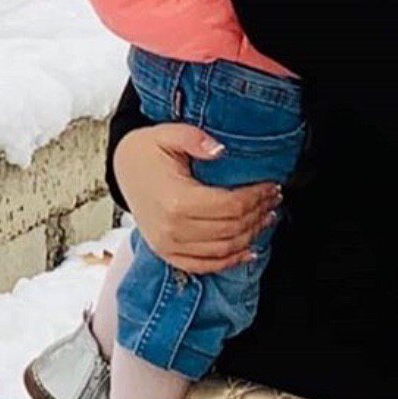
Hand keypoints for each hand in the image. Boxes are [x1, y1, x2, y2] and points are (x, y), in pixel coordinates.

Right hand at [113, 121, 281, 274]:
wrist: (122, 168)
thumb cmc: (147, 150)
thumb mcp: (169, 133)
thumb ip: (195, 138)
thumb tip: (221, 150)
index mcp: (176, 200)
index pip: (230, 206)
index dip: (256, 198)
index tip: (272, 185)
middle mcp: (172, 228)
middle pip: (230, 229)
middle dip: (258, 213)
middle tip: (274, 198)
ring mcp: (168, 245)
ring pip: (222, 250)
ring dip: (251, 236)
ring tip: (268, 217)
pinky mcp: (167, 252)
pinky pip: (203, 265)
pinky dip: (229, 262)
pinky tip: (248, 251)